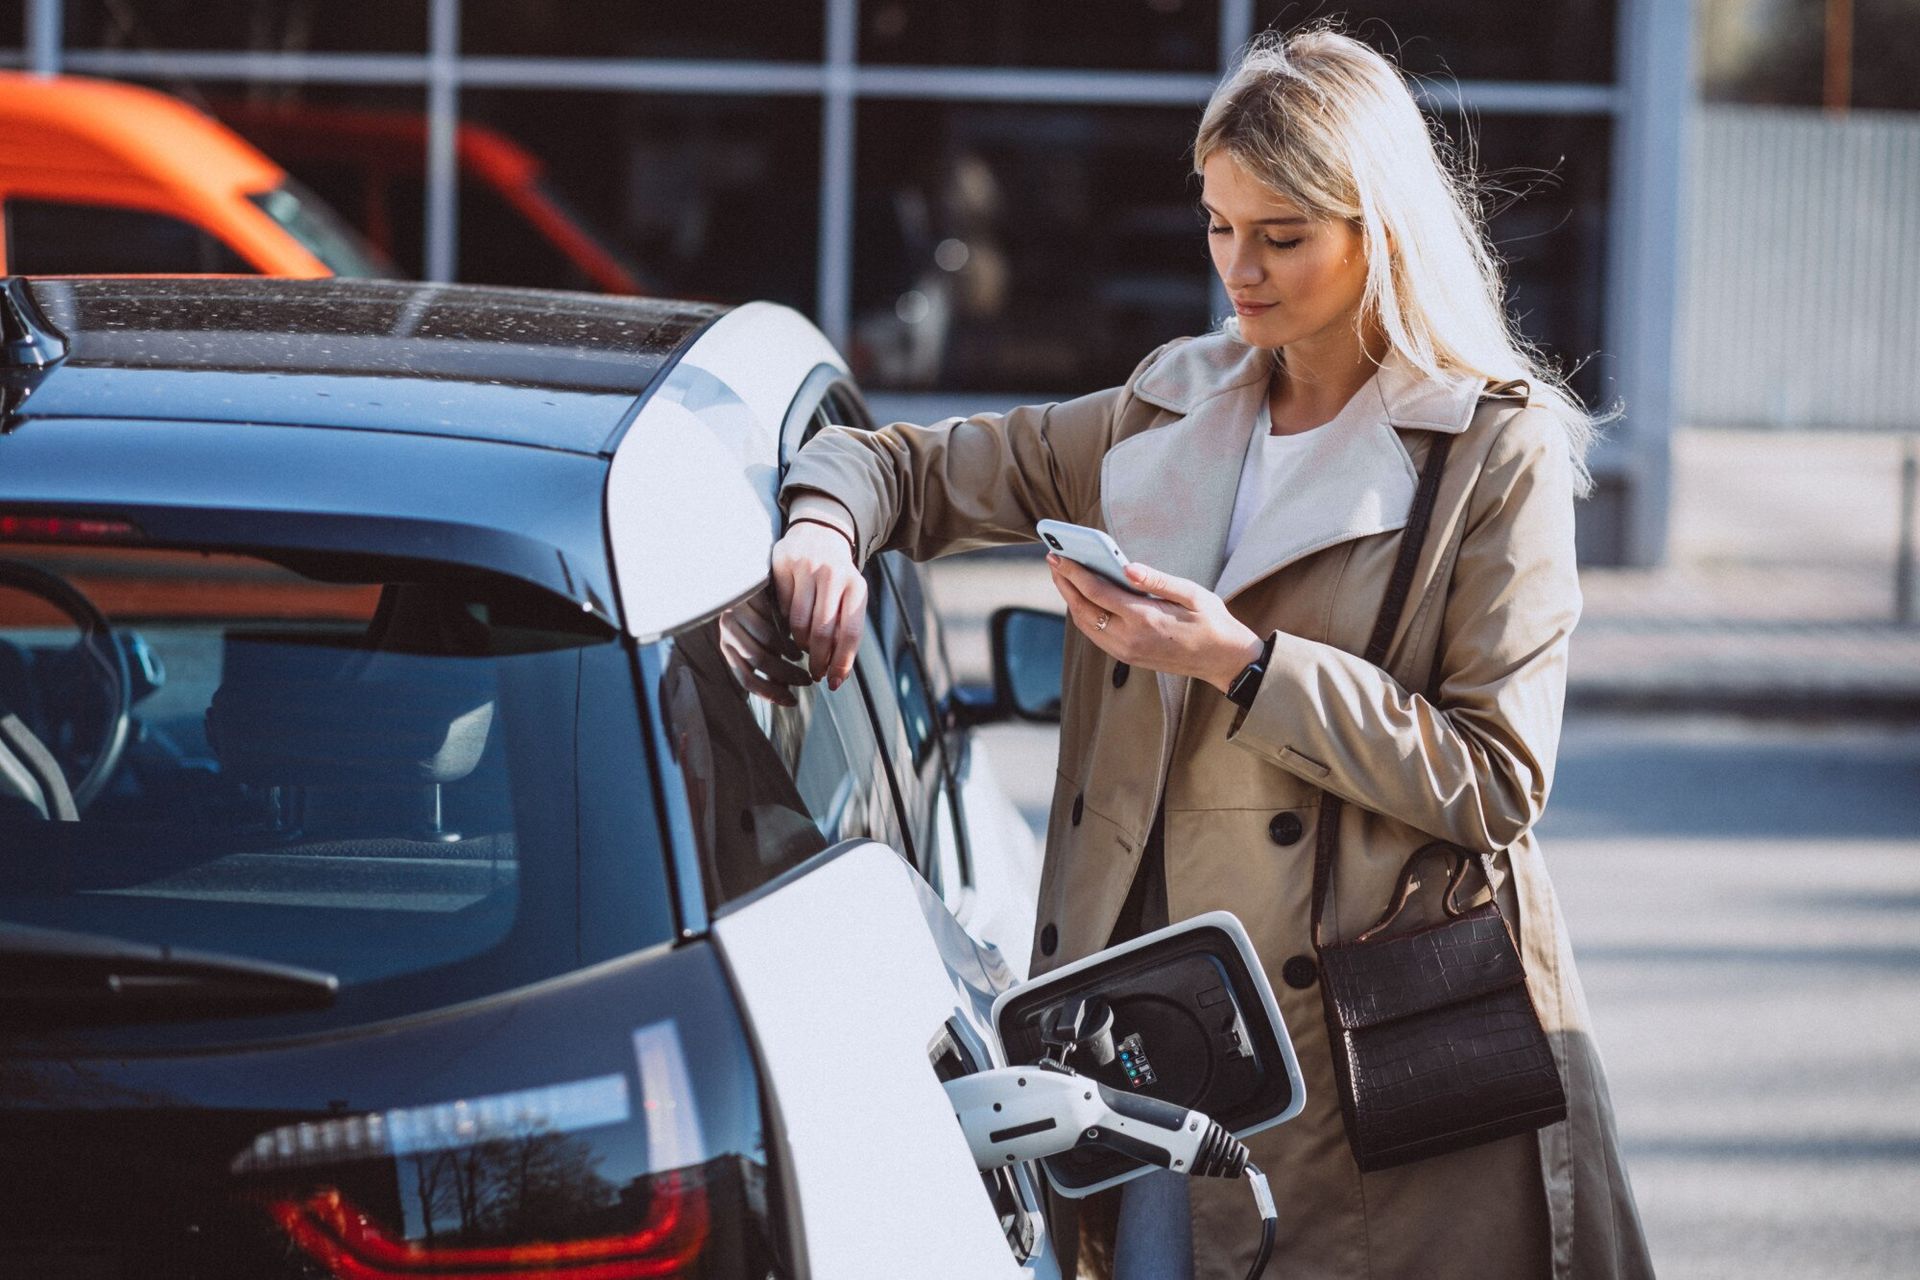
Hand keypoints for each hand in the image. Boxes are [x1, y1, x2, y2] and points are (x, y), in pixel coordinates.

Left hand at [718, 586, 811, 705]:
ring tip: (803, 658)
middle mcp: (728, 632)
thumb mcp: (768, 640)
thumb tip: (787, 694)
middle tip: (806, 680)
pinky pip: (767, 626)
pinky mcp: (746, 600)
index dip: (769, 694)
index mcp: (729, 647)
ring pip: (763, 647)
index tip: (791, 700)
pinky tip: (799, 638)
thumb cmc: (767, 611)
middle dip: (785, 676)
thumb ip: (774, 663)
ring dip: (787, 658)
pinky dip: (785, 637)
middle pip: (757, 664)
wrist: (758, 574)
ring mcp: (734, 614)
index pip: (746, 679)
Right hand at [769, 520, 866, 689]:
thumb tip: (838, 676)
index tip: (834, 682)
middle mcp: (833, 574)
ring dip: (799, 644)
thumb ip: (846, 631)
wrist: (820, 534)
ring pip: (798, 622)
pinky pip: (781, 607)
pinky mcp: (784, 563)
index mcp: (857, 586)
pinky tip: (790, 622)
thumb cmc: (838, 578)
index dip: (841, 662)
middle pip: (822, 631)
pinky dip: (785, 621)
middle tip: (815, 673)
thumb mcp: (851, 598)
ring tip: (803, 648)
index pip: (850, 633)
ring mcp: (807, 567)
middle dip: (818, 660)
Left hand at [1046, 554, 1263, 692]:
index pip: (1097, 592)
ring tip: (1063, 575)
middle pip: (1083, 609)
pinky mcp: (1127, 658)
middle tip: (1053, 559)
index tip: (1059, 554)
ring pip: (1085, 625)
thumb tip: (1127, 566)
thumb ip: (1158, 580)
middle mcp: (1130, 639)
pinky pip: (1095, 635)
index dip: (1074, 572)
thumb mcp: (1193, 594)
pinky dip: (1083, 614)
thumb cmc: (1212, 622)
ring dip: (1071, 599)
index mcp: (1145, 619)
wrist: (1223, 661)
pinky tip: (1082, 597)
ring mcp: (1126, 652)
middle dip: (1065, 583)